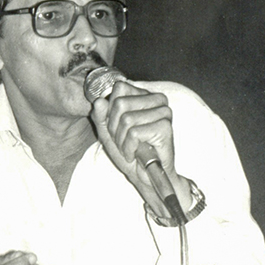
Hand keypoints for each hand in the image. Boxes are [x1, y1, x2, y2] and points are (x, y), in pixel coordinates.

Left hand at [92, 81, 190, 213]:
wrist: (146, 175)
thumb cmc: (131, 152)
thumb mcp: (108, 133)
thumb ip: (100, 117)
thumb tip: (98, 102)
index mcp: (145, 95)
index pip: (119, 88)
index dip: (111, 111)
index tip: (118, 128)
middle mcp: (157, 100)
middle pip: (120, 104)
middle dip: (115, 128)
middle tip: (123, 142)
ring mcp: (163, 112)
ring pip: (127, 119)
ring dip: (122, 141)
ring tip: (130, 149)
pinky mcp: (165, 127)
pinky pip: (134, 133)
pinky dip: (129, 148)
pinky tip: (135, 154)